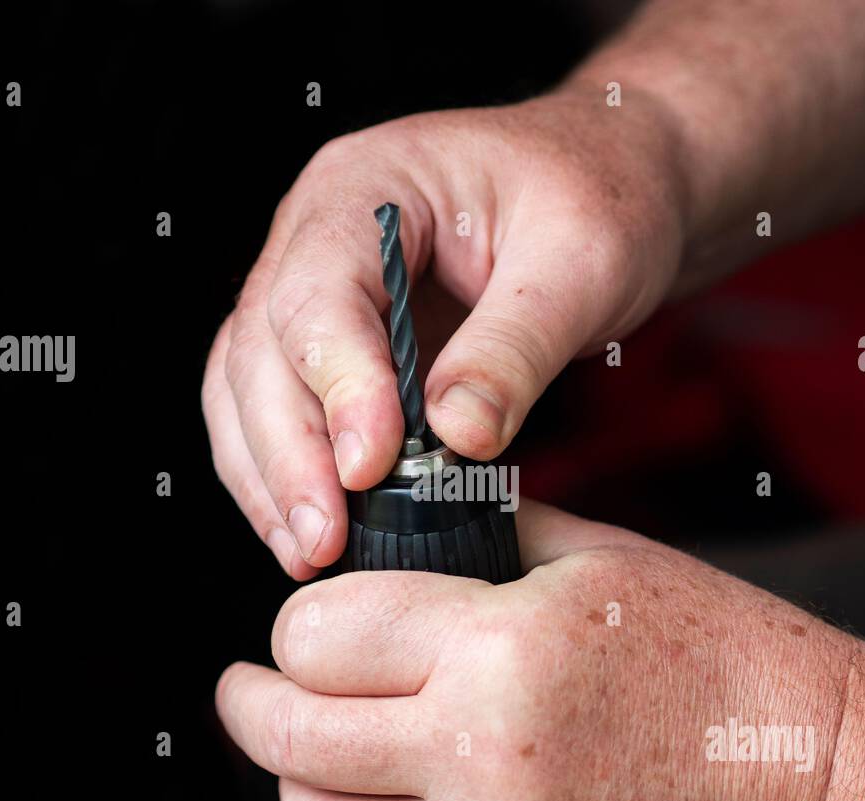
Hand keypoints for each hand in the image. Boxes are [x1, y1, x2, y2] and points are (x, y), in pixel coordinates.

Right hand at [201, 89, 686, 578]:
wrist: (615, 182)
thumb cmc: (603, 198)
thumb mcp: (582, 263)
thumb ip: (514, 349)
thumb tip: (455, 439)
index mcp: (366, 185)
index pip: (317, 293)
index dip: (337, 388)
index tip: (369, 467)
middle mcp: (317, 232)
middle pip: (261, 350)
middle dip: (288, 454)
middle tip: (324, 540)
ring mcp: (318, 288)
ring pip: (249, 389)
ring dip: (272, 477)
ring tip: (308, 553)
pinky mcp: (338, 343)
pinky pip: (284, 410)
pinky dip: (290, 473)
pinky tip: (315, 531)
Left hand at [215, 501, 864, 800]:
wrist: (813, 784)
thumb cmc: (718, 657)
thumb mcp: (599, 561)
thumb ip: (478, 544)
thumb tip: (387, 543)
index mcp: (501, 645)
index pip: (318, 633)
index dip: (296, 626)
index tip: (302, 631)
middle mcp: (484, 756)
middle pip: (293, 734)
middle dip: (252, 705)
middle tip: (247, 693)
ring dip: (296, 788)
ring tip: (308, 760)